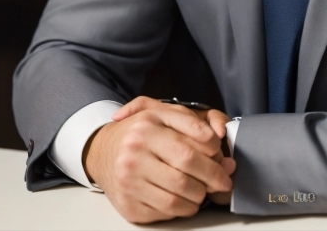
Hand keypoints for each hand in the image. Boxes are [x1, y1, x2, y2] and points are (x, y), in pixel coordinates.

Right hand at [83, 96, 235, 222]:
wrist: (103, 151)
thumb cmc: (142, 131)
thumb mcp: (164, 114)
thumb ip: (193, 122)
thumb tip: (219, 140)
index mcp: (148, 126)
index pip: (192, 144)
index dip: (214, 154)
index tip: (223, 159)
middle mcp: (135, 153)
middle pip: (186, 171)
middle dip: (213, 178)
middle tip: (223, 181)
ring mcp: (130, 181)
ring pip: (179, 197)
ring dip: (199, 196)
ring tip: (203, 188)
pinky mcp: (129, 205)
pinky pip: (166, 212)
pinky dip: (184, 208)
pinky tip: (185, 198)